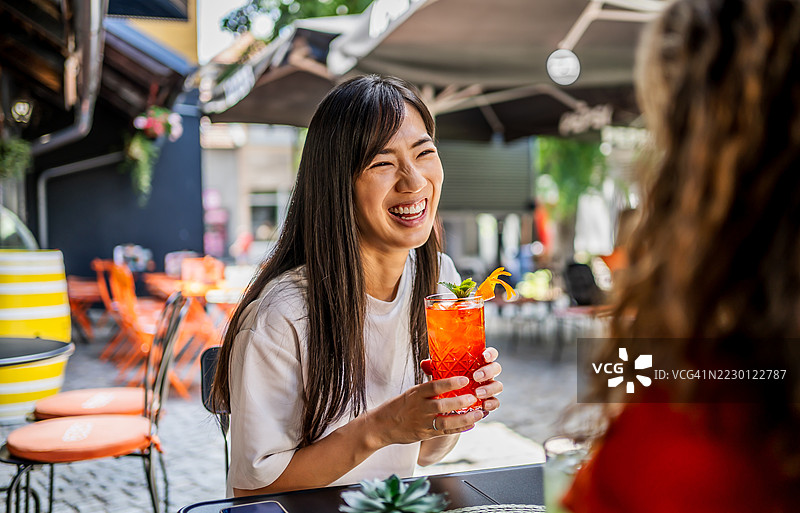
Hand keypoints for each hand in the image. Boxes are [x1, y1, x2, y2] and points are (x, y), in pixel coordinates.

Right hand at [366, 377, 485, 447]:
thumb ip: (427, 387)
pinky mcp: (425, 434)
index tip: (465, 379)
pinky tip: (471, 425)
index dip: (450, 383)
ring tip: (479, 413)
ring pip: (446, 422)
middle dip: (460, 402)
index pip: (434, 386)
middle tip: (475, 397)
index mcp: (416, 393)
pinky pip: (444, 432)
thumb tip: (444, 371)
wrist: (382, 426)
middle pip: (442, 405)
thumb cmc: (399, 406)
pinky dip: (459, 429)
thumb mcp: (411, 392)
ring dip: (464, 418)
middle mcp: (419, 408)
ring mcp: (422, 422)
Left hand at [420, 346, 502, 414]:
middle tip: (476, 376)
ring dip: (489, 388)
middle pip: (496, 368)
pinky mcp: (489, 401)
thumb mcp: (442, 374)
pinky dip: (492, 404)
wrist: (449, 404)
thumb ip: (436, 367)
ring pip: (497, 385)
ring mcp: (489, 387)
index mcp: (478, 362)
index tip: (483, 356)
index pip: (489, 354)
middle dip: (488, 371)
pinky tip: (484, 406)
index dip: (490, 353)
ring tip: (478, 393)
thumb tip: (425, 363)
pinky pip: (496, 402)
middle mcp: (486, 374)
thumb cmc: (447, 382)